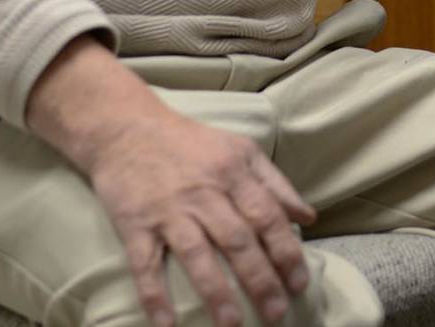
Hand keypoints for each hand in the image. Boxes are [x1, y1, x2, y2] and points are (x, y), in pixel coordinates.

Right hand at [84, 110, 315, 326]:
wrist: (126, 128)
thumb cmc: (190, 143)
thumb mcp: (240, 150)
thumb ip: (275, 184)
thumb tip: (308, 217)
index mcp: (233, 173)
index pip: (266, 216)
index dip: (285, 250)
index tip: (298, 282)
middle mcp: (203, 193)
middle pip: (237, 240)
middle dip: (260, 279)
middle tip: (277, 313)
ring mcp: (168, 210)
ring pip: (197, 254)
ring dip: (216, 292)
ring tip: (233, 324)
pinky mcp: (135, 224)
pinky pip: (145, 264)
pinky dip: (154, 295)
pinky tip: (166, 324)